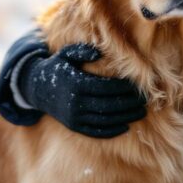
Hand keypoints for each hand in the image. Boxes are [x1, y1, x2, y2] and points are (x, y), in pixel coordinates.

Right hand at [18, 43, 146, 137]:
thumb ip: (83, 51)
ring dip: (125, 118)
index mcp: (76, 83)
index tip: (138, 86)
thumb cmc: (58, 66)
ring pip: (104, 120)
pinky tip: (125, 126)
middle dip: (129, 104)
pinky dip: (111, 131)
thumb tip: (99, 54)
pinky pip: (95, 131)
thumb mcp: (67, 54)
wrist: (37, 88)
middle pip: (108, 105)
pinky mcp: (73, 126)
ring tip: (140, 112)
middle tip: (145, 101)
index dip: (124, 88)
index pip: (106, 87)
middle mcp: (75, 102)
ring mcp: (74, 116)